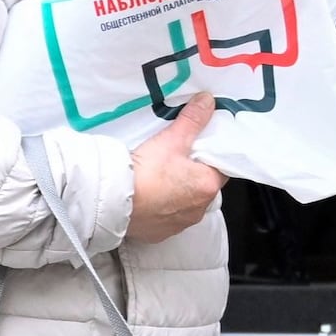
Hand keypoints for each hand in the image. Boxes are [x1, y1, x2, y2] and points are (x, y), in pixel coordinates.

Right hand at [126, 92, 224, 244]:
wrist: (114, 202)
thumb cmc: (146, 173)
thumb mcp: (171, 139)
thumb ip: (192, 120)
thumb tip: (207, 102)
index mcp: (208, 186)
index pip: (222, 168)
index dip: (211, 156)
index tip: (200, 147)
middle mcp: (198, 210)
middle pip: (203, 187)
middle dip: (193, 174)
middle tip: (177, 158)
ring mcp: (179, 224)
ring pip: (185, 204)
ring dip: (178, 192)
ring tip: (159, 177)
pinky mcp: (160, 233)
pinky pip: (166, 218)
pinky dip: (161, 207)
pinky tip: (149, 196)